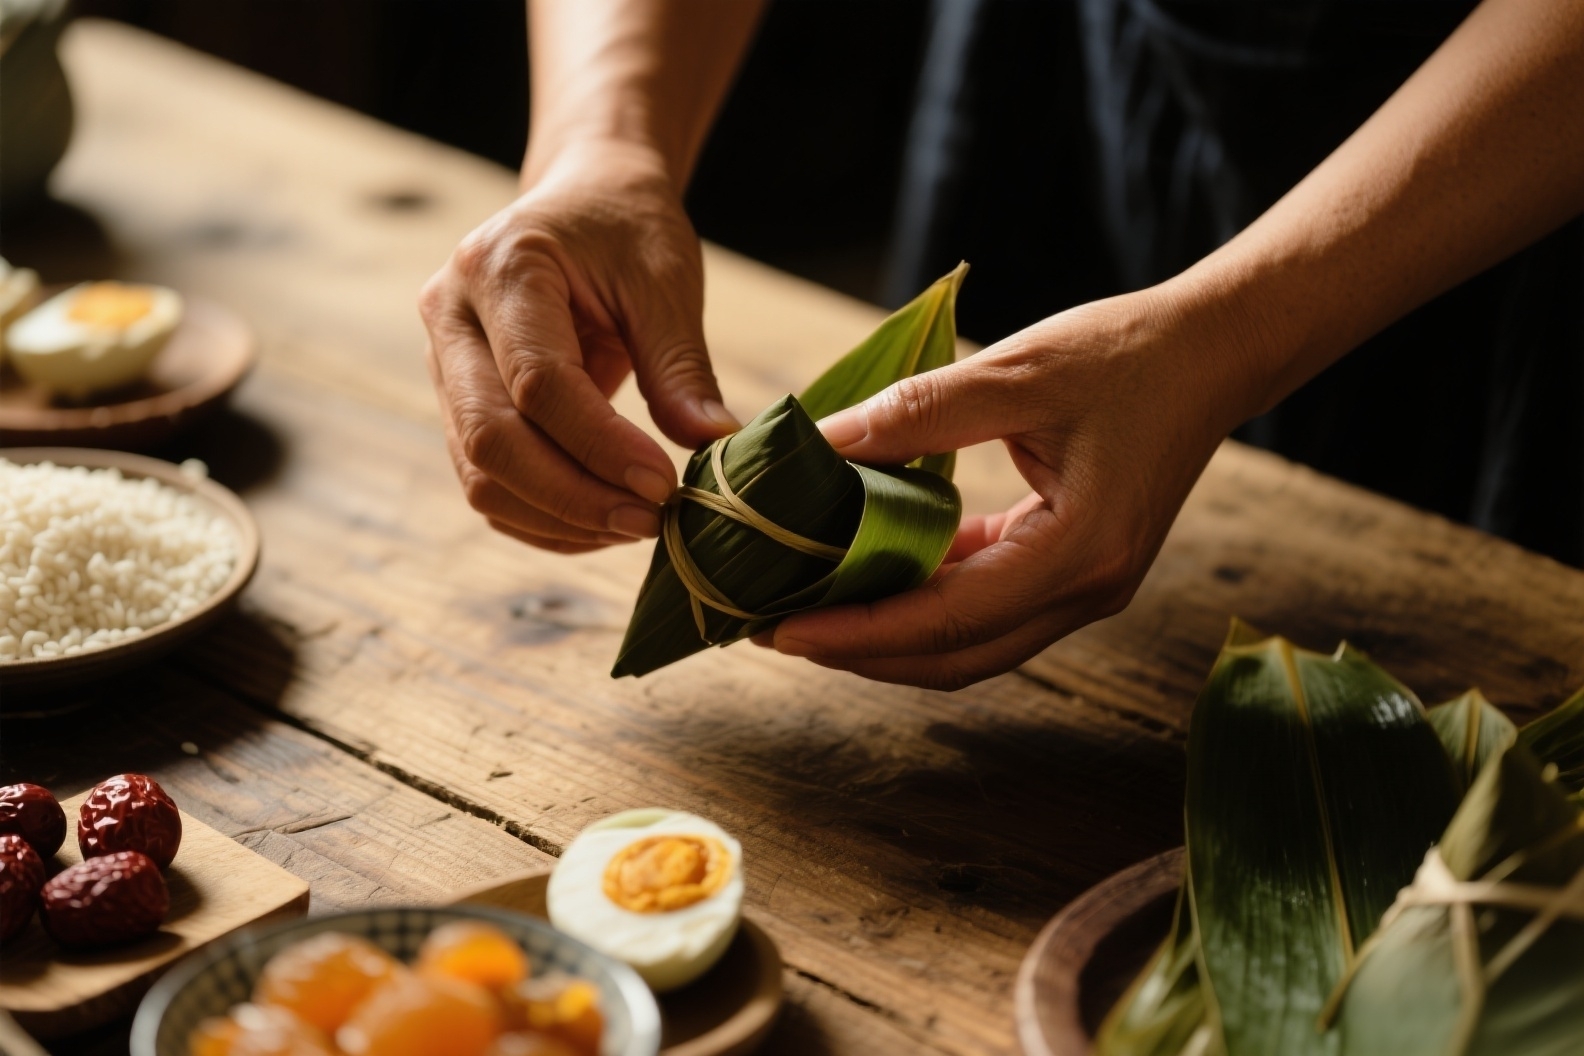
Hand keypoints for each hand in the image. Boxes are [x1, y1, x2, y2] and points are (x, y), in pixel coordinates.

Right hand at [420, 139, 739, 553]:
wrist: (584, 200)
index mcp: (501, 269)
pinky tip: (603, 523)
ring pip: (479, 473)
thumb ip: (682, 367)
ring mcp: (441, 364)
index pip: (538, 383)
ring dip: (558, 518)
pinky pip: (486, 482)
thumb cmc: (627, 230)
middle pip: (490, 437)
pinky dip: (543, 518)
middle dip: (573, 496)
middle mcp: (450, 316)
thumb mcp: (665, 283)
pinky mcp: (456, 403)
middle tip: (652, 521)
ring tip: (636, 525)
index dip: (600, 446)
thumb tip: (713, 445)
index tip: (664, 486)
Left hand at [766, 289, 1263, 689]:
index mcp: (1079, 552)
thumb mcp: (1016, 372)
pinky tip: (873, 572)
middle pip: (955, 657)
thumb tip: (821, 446)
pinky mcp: (1076, 569)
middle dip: (862, 652)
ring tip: (813, 610)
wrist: (1212, 352)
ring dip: (892, 636)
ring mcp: (1086, 588)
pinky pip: (990, 606)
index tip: (783, 630)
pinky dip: (928, 601)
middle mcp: (1087, 590)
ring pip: (970, 644)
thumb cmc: (1126, 353)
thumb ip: (919, 414)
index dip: (859, 632)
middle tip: (776, 631)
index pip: (947, 619)